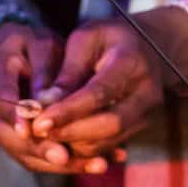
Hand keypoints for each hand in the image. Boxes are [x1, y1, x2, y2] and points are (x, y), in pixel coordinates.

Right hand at [0, 24, 102, 173]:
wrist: (21, 55)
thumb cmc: (36, 45)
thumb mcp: (43, 45)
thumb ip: (44, 70)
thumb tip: (45, 102)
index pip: (0, 100)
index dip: (16, 117)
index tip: (34, 130)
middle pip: (6, 136)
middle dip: (38, 149)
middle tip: (64, 158)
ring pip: (21, 153)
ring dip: (55, 164)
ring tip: (94, 165)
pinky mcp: (14, 140)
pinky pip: (35, 158)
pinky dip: (64, 164)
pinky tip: (96, 163)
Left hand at [31, 7, 187, 157]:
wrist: (150, 46)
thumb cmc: (109, 38)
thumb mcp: (86, 39)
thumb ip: (67, 71)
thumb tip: (43, 103)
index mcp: (131, 62)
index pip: (99, 93)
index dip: (68, 111)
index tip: (39, 122)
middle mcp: (146, 92)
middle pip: (109, 124)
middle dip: (70, 132)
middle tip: (37, 133)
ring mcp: (147, 113)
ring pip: (108, 140)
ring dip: (73, 143)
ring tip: (44, 136)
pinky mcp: (140, 128)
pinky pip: (109, 146)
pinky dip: (82, 148)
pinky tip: (61, 138)